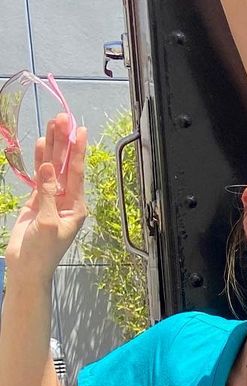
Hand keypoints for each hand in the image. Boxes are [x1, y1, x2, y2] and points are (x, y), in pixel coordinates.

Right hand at [5, 115, 87, 275]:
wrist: (26, 267)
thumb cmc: (42, 251)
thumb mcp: (48, 222)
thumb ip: (47, 194)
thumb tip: (49, 168)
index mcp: (76, 207)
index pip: (77, 173)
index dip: (78, 151)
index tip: (81, 131)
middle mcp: (67, 200)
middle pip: (66, 165)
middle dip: (65, 142)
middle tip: (63, 119)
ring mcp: (51, 199)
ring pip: (52, 167)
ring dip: (52, 147)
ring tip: (53, 124)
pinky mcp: (37, 201)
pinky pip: (39, 176)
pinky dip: (39, 161)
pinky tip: (40, 145)